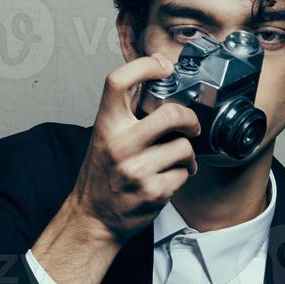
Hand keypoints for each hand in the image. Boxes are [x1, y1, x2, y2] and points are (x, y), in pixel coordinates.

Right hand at [29, 54, 201, 283]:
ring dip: (186, 155)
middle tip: (190, 126)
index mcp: (106, 126)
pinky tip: (167, 179)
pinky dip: (182, 176)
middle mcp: (120, 145)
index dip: (144, 65)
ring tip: (175, 161)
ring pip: (183, 148)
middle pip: (170, 114)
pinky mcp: (153, 191)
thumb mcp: (105, 138)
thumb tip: (162, 85)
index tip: (163, 66)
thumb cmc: (102, 175)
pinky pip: (184, 174)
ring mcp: (137, 169)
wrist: (94, 218)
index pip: (118, 81)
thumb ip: (128, 116)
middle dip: (189, 119)